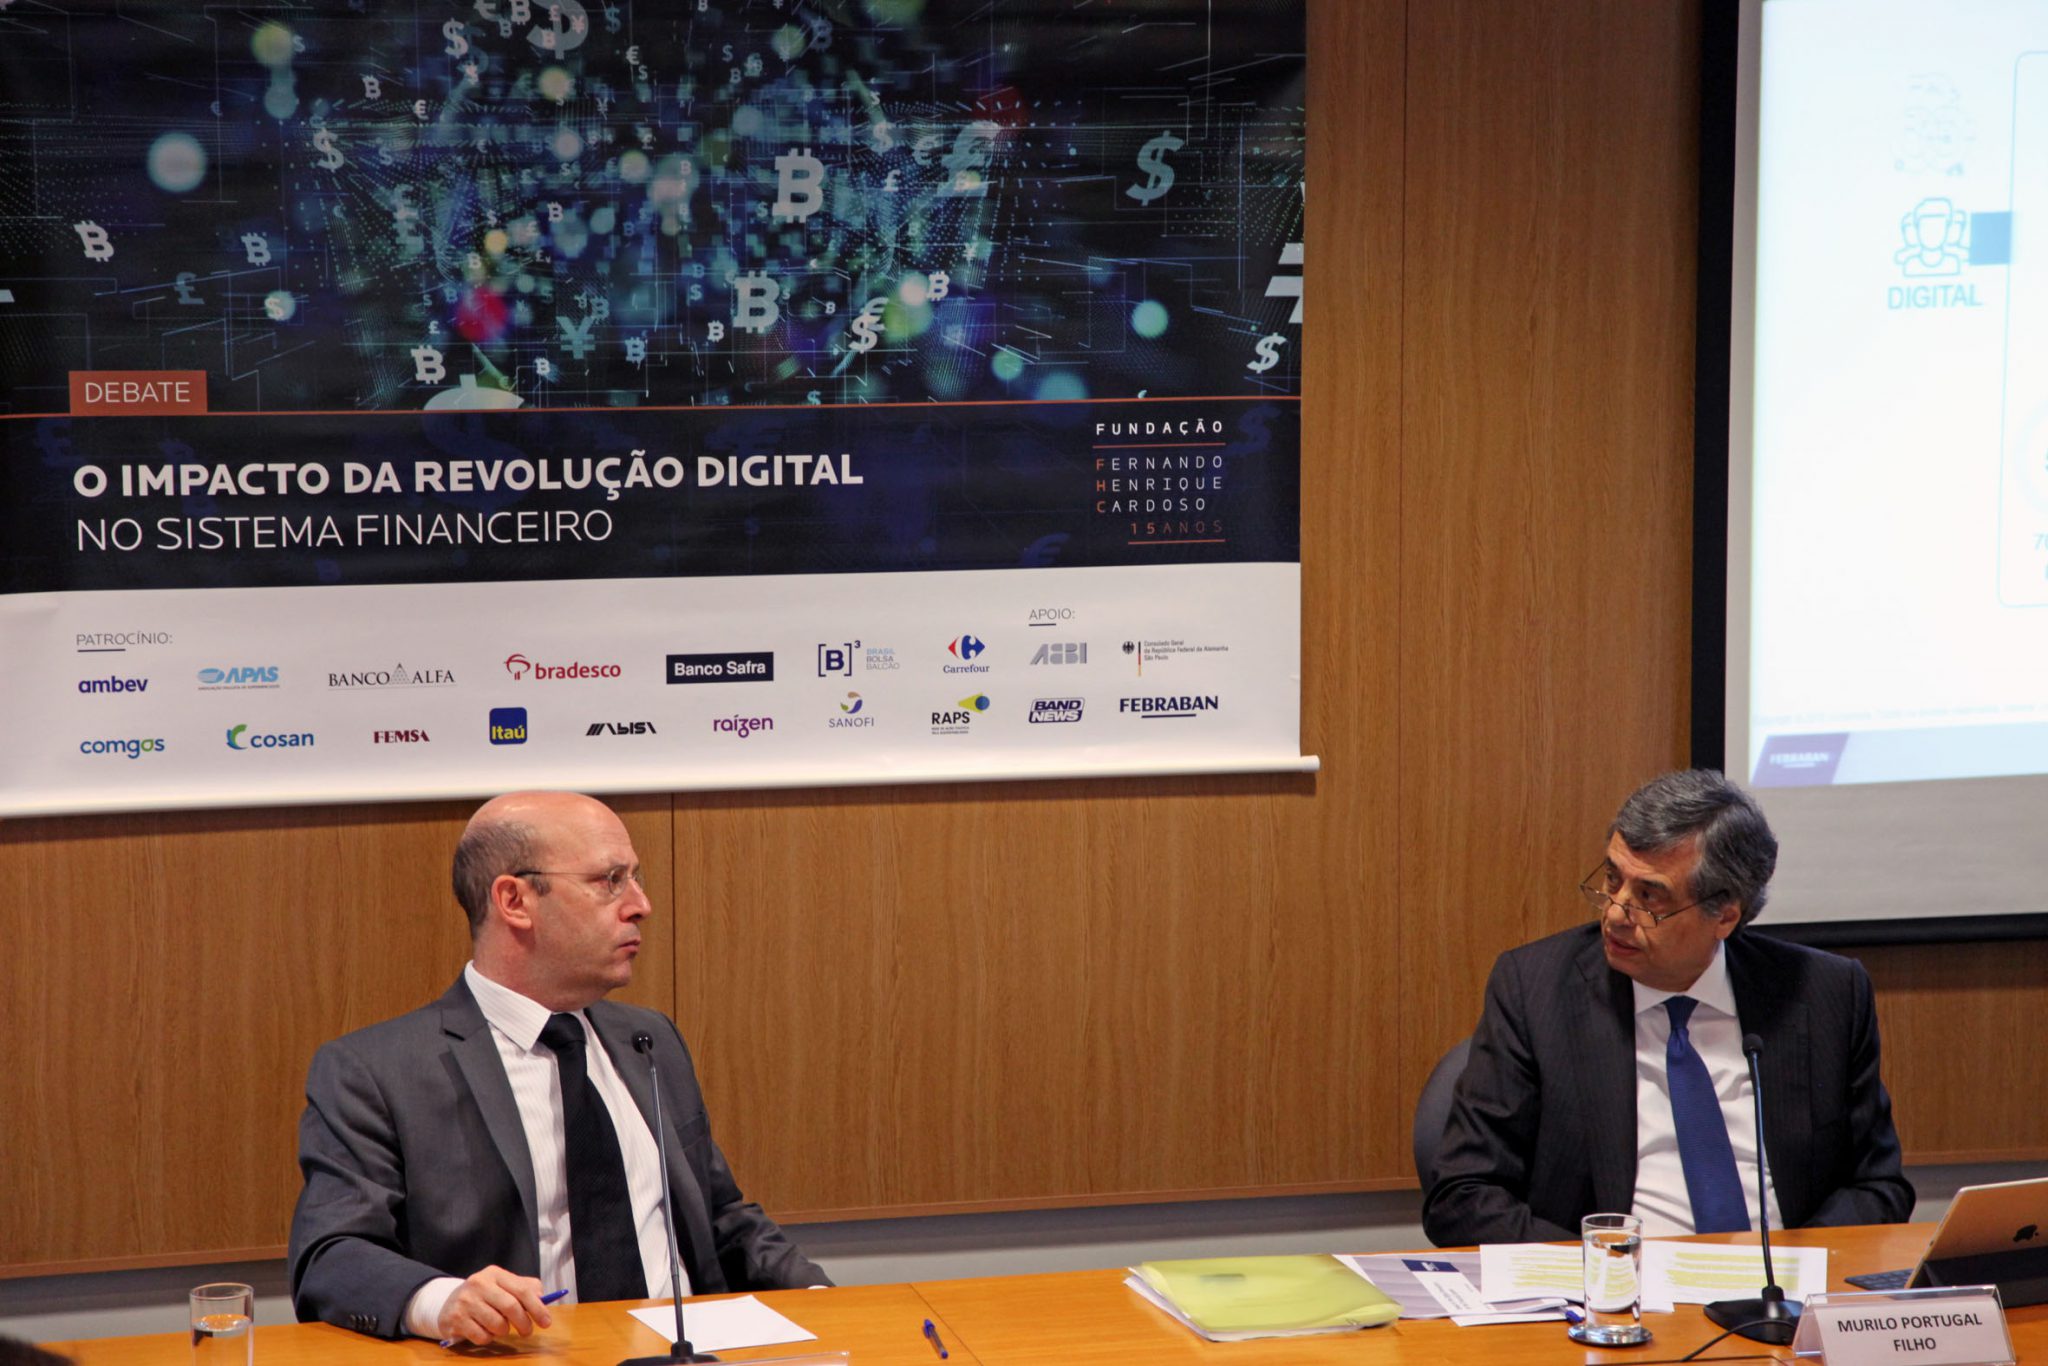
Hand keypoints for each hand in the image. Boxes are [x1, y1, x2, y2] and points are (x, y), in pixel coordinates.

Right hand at [437, 1266, 554, 1344]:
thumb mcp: (504, 1286)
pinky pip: (482, 1337)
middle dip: (524, 1323)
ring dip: (504, 1331)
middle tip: (527, 1332)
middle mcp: (479, 1284)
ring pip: (497, 1324)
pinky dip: (488, 1338)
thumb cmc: (485, 1296)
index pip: (522, 1290)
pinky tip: (484, 1331)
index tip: (546, 1322)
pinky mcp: (456, 1319)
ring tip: (500, 1327)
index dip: (537, 1308)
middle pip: (511, 1307)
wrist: (450, 1303)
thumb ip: (525, 1288)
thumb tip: (542, 1298)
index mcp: (494, 1273)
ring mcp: (466, 1301)